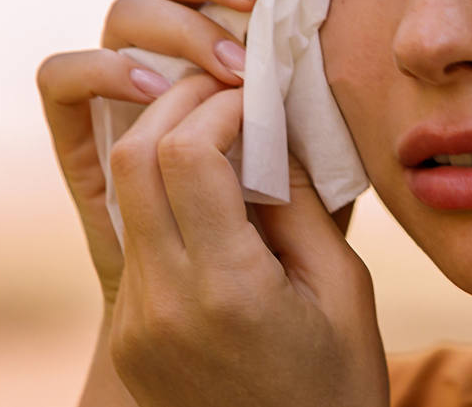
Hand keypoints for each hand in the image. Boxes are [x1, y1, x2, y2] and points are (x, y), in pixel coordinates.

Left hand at [35, 0, 370, 404]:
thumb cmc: (339, 385)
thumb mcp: (345, 289)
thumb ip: (302, 206)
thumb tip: (268, 132)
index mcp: (226, 291)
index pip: (183, 154)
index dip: (218, 105)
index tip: (258, 96)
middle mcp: (164, 304)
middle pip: (132, 160)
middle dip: (178, 106)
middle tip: (229, 93)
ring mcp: (137, 322)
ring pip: (125, 194)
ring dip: (168, 146)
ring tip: (226, 137)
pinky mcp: (130, 333)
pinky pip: (136, 238)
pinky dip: (169, 197)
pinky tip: (216, 196)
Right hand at [36, 0, 307, 309]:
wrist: (237, 321)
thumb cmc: (299, 240)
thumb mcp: (328, 167)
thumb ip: (318, 105)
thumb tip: (331, 42)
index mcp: (235, 45)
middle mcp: (175, 56)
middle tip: (263, 5)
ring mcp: (125, 90)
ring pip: (126, 14)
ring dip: (179, 26)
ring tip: (232, 69)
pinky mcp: (82, 138)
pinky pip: (61, 80)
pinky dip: (101, 68)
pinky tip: (155, 89)